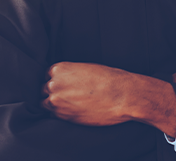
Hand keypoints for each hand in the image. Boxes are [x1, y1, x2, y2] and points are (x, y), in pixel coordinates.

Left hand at [41, 62, 175, 135]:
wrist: (122, 95)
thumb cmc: (110, 79)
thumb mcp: (89, 68)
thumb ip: (72, 73)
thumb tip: (66, 79)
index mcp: (61, 68)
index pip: (47, 74)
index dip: (57, 79)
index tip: (65, 83)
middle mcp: (54, 84)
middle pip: (44, 89)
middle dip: (55, 91)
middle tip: (71, 94)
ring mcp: (56, 101)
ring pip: (46, 103)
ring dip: (56, 104)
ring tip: (73, 103)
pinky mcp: (62, 117)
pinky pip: (53, 115)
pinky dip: (62, 114)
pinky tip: (76, 110)